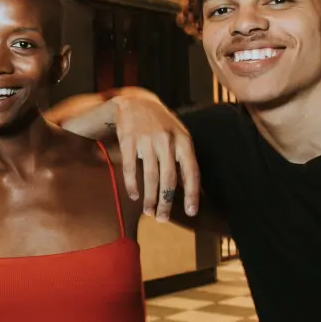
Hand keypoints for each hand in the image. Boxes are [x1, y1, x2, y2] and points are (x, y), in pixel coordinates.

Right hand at [109, 89, 199, 221]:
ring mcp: (146, 140)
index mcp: (183, 140)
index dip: (192, 193)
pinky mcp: (128, 140)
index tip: (191, 212)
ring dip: (149, 197)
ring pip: (150, 176)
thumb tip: (188, 189)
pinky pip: (130, 168)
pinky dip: (132, 184)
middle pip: (168, 178)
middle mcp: (166, 140)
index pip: (191, 171)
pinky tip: (134, 195)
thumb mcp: (178, 136)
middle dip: (166, 202)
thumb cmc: (161, 124)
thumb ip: (183, 159)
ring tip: (149, 212)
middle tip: (163, 219)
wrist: (136, 102)